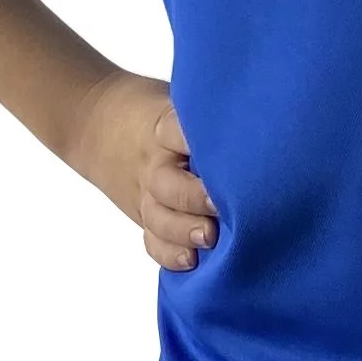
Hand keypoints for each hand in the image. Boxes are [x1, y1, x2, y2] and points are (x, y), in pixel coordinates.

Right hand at [68, 67, 221, 270]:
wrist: (99, 125)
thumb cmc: (156, 111)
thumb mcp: (175, 99)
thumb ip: (207, 113)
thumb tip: (263, 111)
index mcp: (161, 127)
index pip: (174, 131)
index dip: (196, 141)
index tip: (225, 150)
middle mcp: (154, 164)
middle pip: (167, 184)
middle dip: (193, 198)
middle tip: (220, 204)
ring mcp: (146, 194)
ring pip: (159, 218)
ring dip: (183, 231)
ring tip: (208, 238)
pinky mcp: (144, 216)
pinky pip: (152, 241)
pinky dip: (169, 254)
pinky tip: (191, 261)